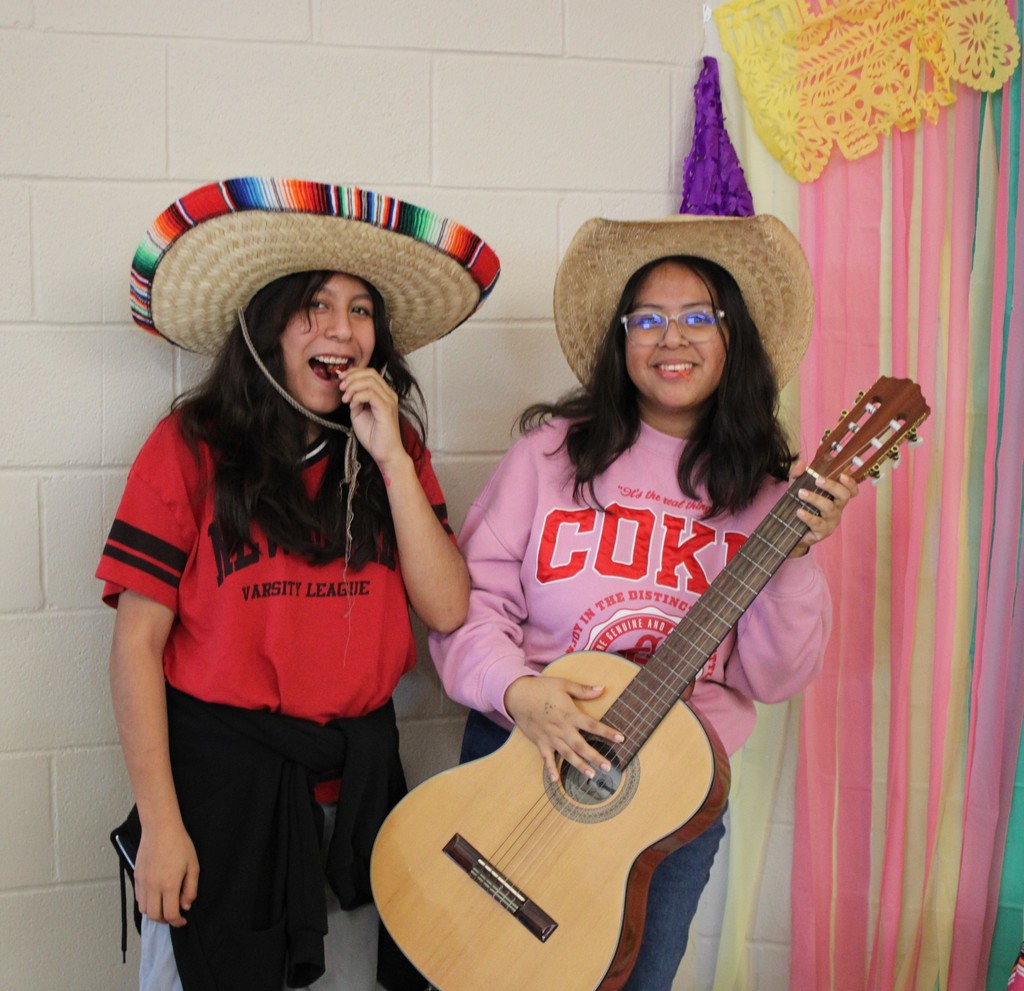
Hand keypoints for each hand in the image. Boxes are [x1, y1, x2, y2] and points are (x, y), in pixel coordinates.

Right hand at [133, 819, 198, 926]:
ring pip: (143, 909)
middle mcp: (153, 887)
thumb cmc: (180, 844)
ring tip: (164, 906)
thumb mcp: (193, 865)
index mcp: (169, 885)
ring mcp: (142, 882)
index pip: (170, 914)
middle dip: (165, 920)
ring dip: (154, 912)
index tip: (182, 920)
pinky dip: (146, 903)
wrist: (160, 828)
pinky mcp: (136, 876)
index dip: (177, 922)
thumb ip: (190, 888)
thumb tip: (186, 905)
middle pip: (154, 916)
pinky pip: (138, 898)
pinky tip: (155, 896)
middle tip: (174, 915)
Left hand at [336, 367, 404, 469]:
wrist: (385, 454)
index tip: (341, 379)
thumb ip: (355, 400)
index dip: (354, 372)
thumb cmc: (373, 436)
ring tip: (345, 398)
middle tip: (341, 387)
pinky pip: (370, 394)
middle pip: (370, 373)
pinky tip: (352, 405)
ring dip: (353, 387)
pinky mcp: (386, 409)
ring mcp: (389, 401)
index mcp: (384, 394)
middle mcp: (389, 395)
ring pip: (370, 381)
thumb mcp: (359, 414)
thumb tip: (349, 391)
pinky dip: (358, 396)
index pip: (371, 373)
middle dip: (352, 377)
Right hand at [503, 675, 624, 783]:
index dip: (607, 732)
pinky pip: (546, 759)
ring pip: (567, 755)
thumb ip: (583, 690)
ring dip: (579, 765)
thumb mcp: (563, 684)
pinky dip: (551, 770)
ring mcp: (550, 737)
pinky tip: (556, 781)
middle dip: (595, 757)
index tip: (621, 739)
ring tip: (591, 775)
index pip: (592, 725)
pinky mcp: (540, 742)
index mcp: (569, 714)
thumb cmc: (541, 688)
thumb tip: (602, 689)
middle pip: (581, 746)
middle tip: (608, 767)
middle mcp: (561, 728)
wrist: (517, 695)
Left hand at [789, 461, 858, 556]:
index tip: (842, 475)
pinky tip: (799, 511)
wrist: (791, 530)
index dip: (850, 483)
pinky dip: (808, 516)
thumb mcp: (797, 487)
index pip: (851, 490)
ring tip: (801, 493)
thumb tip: (801, 463)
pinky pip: (818, 523)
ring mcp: (831, 521)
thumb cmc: (800, 506)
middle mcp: (837, 508)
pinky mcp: (822, 532)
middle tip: (818, 479)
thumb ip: (798, 475)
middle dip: (833, 486)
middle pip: (844, 496)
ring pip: (829, 508)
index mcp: (835, 497)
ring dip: (815, 499)